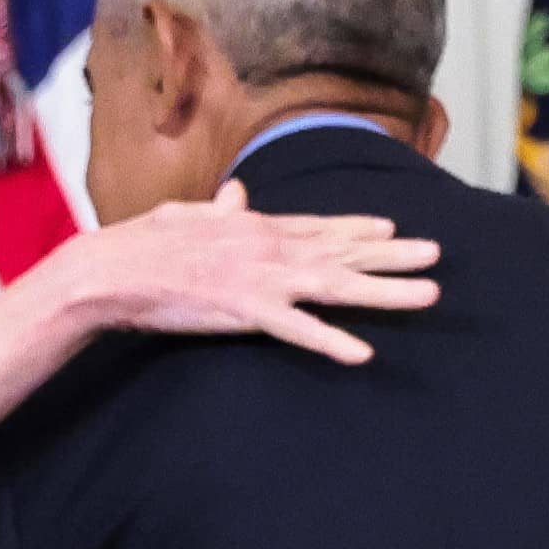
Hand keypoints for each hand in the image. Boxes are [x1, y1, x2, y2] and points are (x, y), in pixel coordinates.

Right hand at [28, 186, 441, 363]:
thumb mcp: (188, 216)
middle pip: (343, 252)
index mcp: (255, 226)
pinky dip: (330, 341)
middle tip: (437, 255)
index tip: (392, 230)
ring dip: (386, 292)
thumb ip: (220, 209)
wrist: (111, 270)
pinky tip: (362, 354)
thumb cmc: (143, 245)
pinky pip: (297, 331)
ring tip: (428, 295)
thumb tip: (237, 194)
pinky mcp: (245, 311)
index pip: (319, 227)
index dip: (359, 229)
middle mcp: (269, 246)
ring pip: (337, 286)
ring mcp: (261, 278)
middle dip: (393, 255)